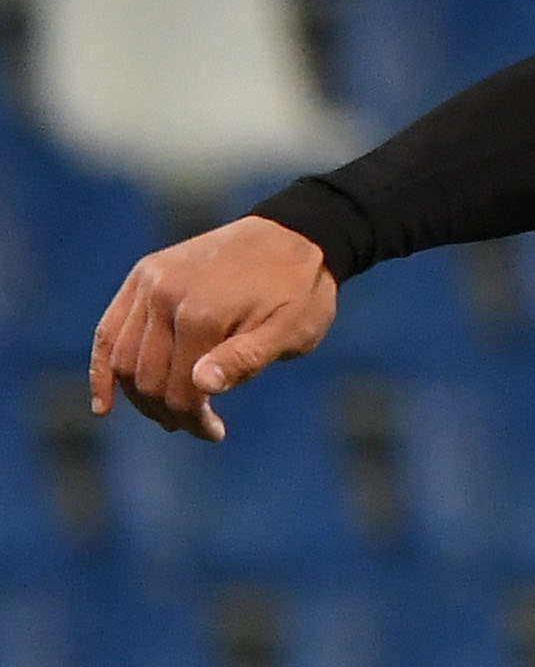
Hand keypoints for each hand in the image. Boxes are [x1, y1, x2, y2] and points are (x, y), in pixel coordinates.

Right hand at [88, 219, 337, 439]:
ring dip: (138, 396)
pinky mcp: (144, 273)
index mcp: (203, 313)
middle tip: (195, 426)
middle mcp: (166, 295)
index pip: (181, 389)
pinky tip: (104, 405)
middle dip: (168, 412)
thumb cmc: (299, 290)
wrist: (296, 233)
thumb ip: (246, 359)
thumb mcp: (292, 329)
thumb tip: (201, 386)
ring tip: (167, 415)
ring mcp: (150, 281)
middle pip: (148, 378)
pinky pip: (109, 328)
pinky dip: (103, 367)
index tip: (215, 433)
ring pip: (124, 358)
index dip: (194, 420)